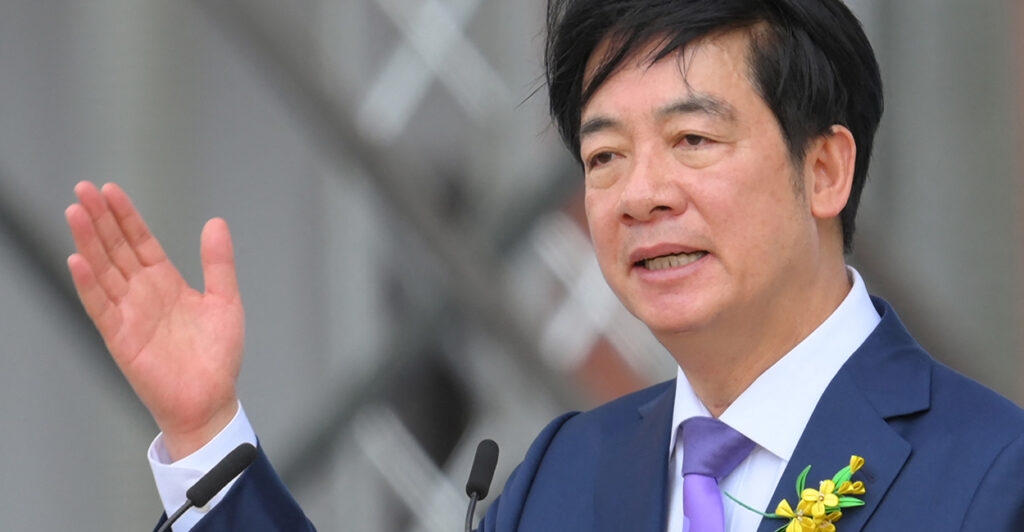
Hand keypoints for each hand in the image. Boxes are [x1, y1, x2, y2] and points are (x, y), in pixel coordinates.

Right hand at [65, 181, 244, 459]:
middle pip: (116, 249)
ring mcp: (128, 314)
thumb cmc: (217, 356)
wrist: (211, 399)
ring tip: (75, 212)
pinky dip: (88, 284)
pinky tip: (78, 260)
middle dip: (99, 219)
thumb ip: (218, 263)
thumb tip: (216, 222)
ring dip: (88, 242)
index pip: (139, 241)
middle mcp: (142, 294)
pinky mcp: (120, 338)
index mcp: (165, 282)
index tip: (109, 189)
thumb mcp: (225, 300)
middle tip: (83, 188)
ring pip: (103, 271)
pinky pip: (100, 307)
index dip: (125, 216)